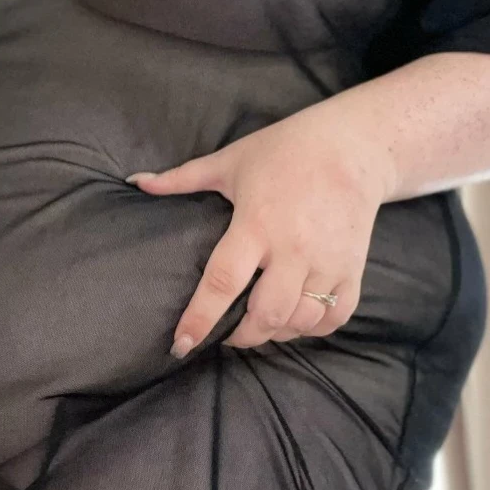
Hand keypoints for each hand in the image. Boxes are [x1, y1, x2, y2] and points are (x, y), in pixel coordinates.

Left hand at [124, 105, 390, 355]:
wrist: (353, 145)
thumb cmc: (285, 150)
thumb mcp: (230, 160)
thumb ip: (181, 179)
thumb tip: (136, 183)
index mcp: (257, 223)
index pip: (223, 282)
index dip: (200, 318)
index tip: (182, 343)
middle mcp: (294, 249)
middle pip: (267, 316)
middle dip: (242, 336)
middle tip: (227, 333)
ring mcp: (328, 262)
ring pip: (300, 322)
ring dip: (275, 333)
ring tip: (259, 323)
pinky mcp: (353, 269)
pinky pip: (333, 318)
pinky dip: (311, 327)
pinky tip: (295, 318)